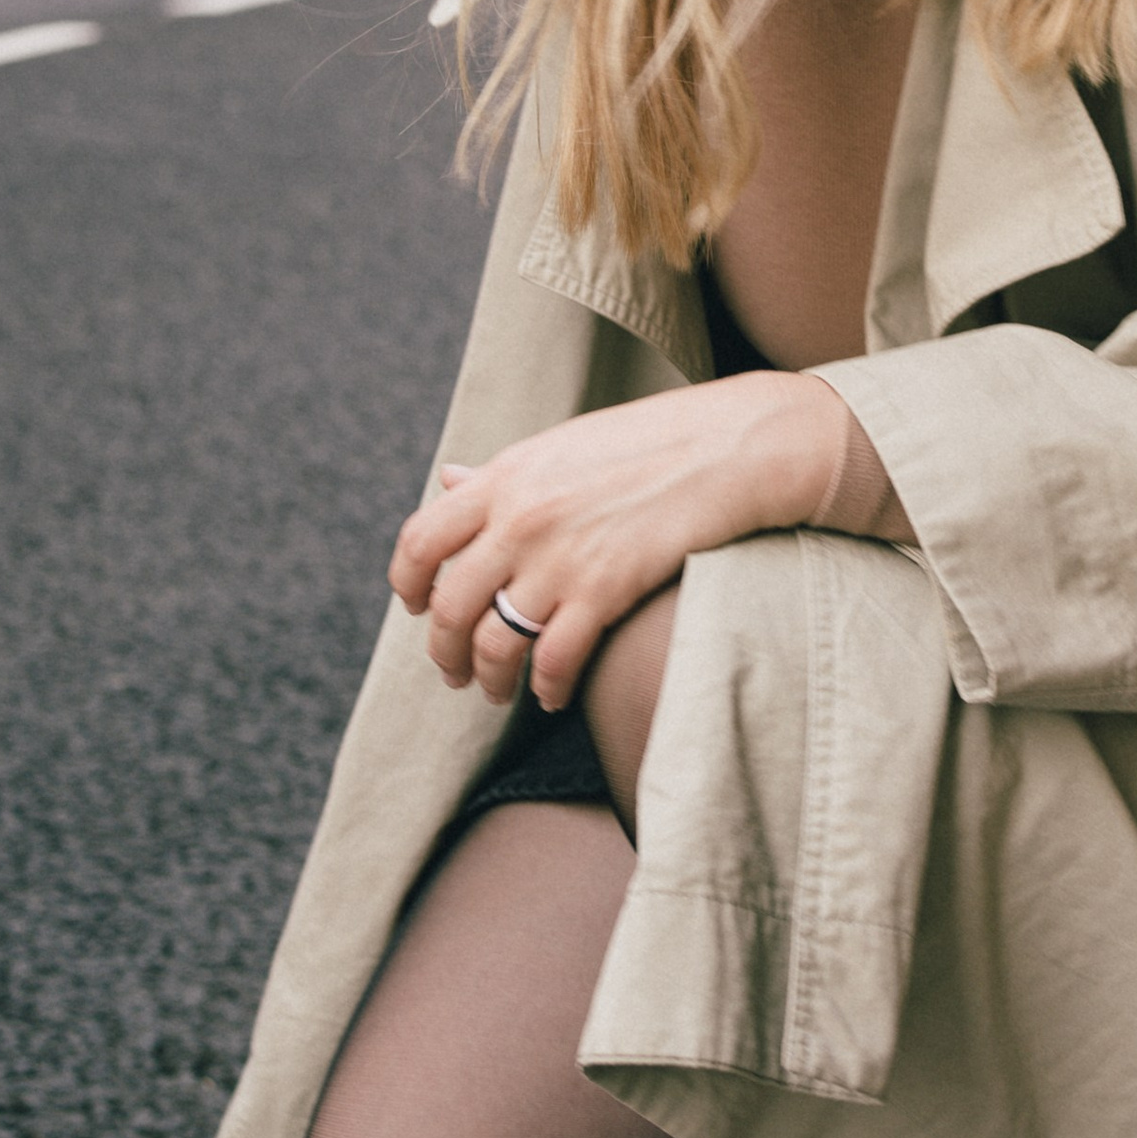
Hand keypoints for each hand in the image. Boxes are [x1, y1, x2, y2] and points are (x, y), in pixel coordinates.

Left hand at [390, 367, 855, 710]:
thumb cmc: (650, 442)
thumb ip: (501, 474)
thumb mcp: (561, 445)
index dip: (408, 584)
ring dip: (489, 679)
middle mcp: (519, 519)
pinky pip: (554, 661)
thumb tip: (448, 480)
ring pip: (494, 644)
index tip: (418, 607)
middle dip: (445, 652)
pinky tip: (554, 695)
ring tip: (497, 692)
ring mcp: (560, 558)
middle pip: (450, 607)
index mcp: (504, 477)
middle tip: (455, 673)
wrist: (728, 447)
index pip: (419, 540)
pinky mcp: (604, 591)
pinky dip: (548, 688)